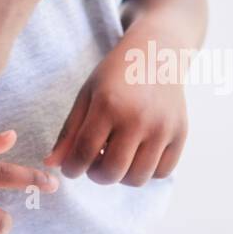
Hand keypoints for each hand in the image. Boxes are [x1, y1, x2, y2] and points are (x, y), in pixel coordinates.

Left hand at [45, 36, 187, 184]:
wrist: (157, 54)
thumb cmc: (116, 75)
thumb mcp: (87, 95)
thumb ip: (69, 131)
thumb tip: (52, 164)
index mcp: (108, 105)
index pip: (84, 153)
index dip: (72, 168)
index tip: (71, 168)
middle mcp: (138, 118)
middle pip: (112, 172)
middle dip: (96, 175)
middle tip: (94, 164)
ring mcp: (162, 128)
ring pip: (138, 178)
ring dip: (121, 176)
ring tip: (115, 158)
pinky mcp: (180, 134)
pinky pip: (162, 172)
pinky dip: (147, 172)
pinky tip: (137, 154)